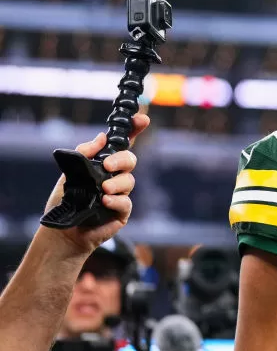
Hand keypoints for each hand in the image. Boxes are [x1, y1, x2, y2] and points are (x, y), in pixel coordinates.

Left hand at [40, 113, 150, 254]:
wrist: (62, 230)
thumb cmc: (65, 201)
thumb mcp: (70, 173)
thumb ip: (84, 154)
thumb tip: (101, 137)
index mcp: (104, 164)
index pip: (122, 144)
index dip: (134, 130)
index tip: (141, 119)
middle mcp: (114, 177)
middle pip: (130, 160)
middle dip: (122, 160)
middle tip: (107, 166)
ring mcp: (120, 194)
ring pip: (129, 181)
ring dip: (116, 183)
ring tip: (103, 190)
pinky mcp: (122, 211)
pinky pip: (126, 202)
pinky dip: (117, 200)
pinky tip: (105, 201)